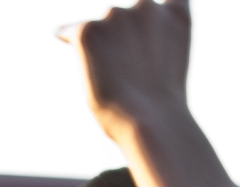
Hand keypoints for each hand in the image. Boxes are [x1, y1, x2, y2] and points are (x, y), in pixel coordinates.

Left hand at [72, 0, 190, 142]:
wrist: (154, 121)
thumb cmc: (164, 107)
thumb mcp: (171, 62)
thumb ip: (157, 42)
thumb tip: (127, 47)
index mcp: (176, 13)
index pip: (166, 1)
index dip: (153, 18)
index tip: (143, 31)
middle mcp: (147, 6)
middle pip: (125, 18)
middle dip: (122, 38)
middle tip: (124, 72)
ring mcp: (117, 16)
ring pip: (101, 27)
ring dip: (101, 46)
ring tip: (110, 78)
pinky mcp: (89, 31)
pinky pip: (71, 30)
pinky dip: (66, 36)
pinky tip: (63, 40)